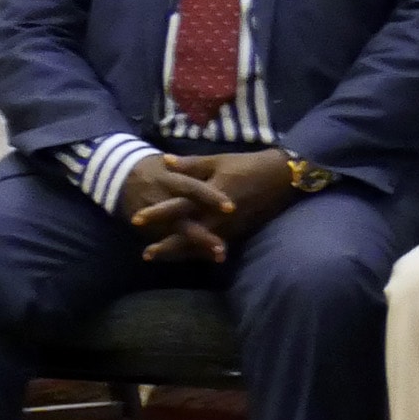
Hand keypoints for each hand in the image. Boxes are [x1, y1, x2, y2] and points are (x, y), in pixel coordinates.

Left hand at [130, 152, 297, 261]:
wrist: (282, 176)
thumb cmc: (249, 165)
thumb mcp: (219, 160)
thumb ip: (192, 164)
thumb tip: (166, 162)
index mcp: (211, 194)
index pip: (179, 207)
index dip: (158, 214)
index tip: (136, 219)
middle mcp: (219, 215)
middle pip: (188, 234)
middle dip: (167, 245)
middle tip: (146, 254)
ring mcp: (230, 225)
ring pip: (201, 244)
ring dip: (181, 252)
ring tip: (162, 259)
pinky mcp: (239, 230)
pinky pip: (216, 244)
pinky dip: (201, 252)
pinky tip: (189, 257)